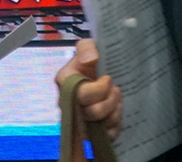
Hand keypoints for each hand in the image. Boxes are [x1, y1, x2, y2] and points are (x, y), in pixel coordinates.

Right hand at [55, 39, 121, 161]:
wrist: (98, 76)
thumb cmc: (90, 64)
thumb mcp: (87, 49)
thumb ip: (86, 48)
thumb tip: (91, 59)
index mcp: (65, 83)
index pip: (81, 94)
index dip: (99, 89)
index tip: (107, 78)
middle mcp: (68, 104)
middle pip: (93, 112)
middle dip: (109, 100)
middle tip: (114, 90)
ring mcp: (80, 120)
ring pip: (102, 125)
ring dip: (115, 110)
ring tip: (116, 98)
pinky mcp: (92, 132)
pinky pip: (108, 134)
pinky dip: (116, 123)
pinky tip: (115, 110)